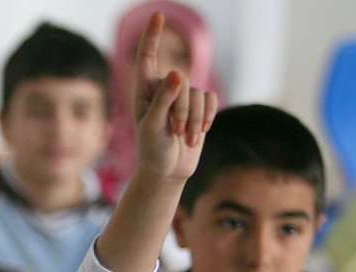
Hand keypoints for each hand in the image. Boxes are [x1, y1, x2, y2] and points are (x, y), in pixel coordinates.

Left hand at [132, 12, 217, 183]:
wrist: (166, 172)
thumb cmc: (152, 151)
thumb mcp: (152, 127)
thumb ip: (163, 101)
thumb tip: (177, 74)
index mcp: (144, 90)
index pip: (148, 57)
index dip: (153, 36)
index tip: (158, 15)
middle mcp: (164, 89)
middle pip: (182, 82)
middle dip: (182, 109)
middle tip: (176, 132)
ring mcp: (183, 98)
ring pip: (198, 93)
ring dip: (195, 119)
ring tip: (186, 138)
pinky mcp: (199, 108)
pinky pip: (211, 100)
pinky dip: (207, 117)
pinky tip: (200, 133)